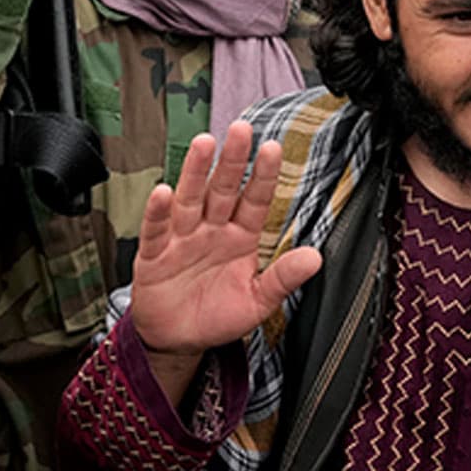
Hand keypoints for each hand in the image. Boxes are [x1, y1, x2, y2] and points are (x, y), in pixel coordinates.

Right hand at [130, 123, 323, 391]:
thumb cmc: (217, 316)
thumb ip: (283, 278)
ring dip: (195, 172)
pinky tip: (163, 194)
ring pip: (189, 200)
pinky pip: (156, 231)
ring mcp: (182, 239)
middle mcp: (211, 230)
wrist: (178, 340)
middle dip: (232, 160)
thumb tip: (316, 258)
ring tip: (204, 144)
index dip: (264, 176)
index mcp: (239, 237)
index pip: (255, 200)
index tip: (274, 148)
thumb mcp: (257, 301)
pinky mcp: (154, 256)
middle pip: (222, 189)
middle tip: (241, 130)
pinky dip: (158, 213)